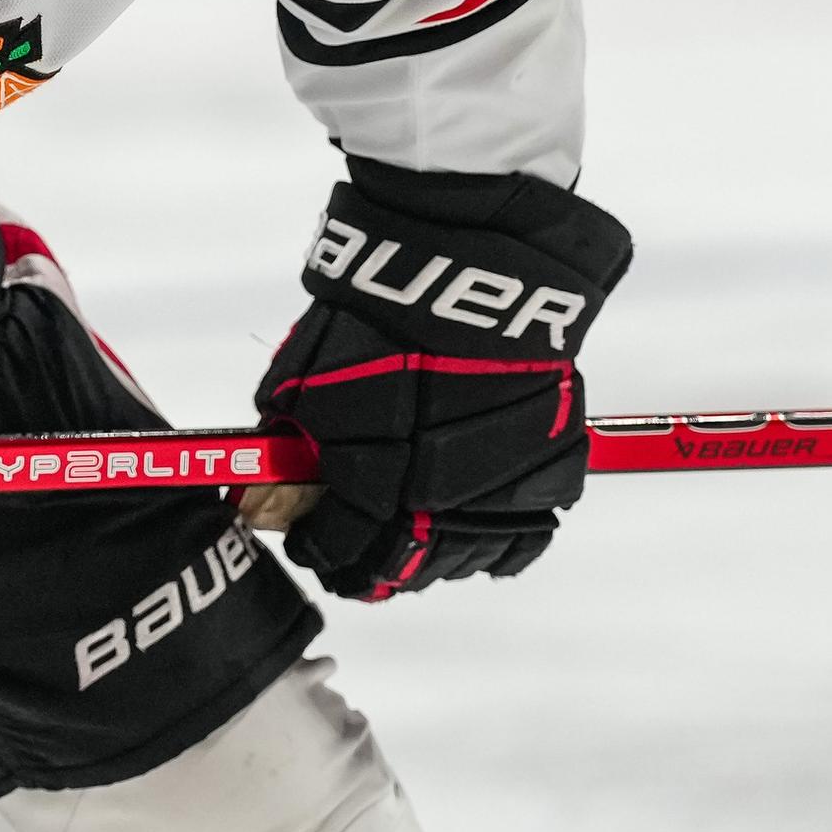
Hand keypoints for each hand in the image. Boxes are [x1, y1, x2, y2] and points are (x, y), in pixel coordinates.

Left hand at [251, 165, 630, 601]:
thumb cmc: (378, 314)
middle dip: (376, 565)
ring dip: (438, 558)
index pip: (339, 550)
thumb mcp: (304, 375)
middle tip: (363, 555)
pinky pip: (533, 525)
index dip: (321, 551)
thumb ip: (292, 432)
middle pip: (406, 566)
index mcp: (371, 484)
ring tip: (419, 542)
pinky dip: (506, 536)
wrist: (465, 266)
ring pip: (469, 556)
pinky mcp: (550, 455)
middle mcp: (438, 497)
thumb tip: (281, 460)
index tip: (315, 544)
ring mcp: (500, 481)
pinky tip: (482, 525)